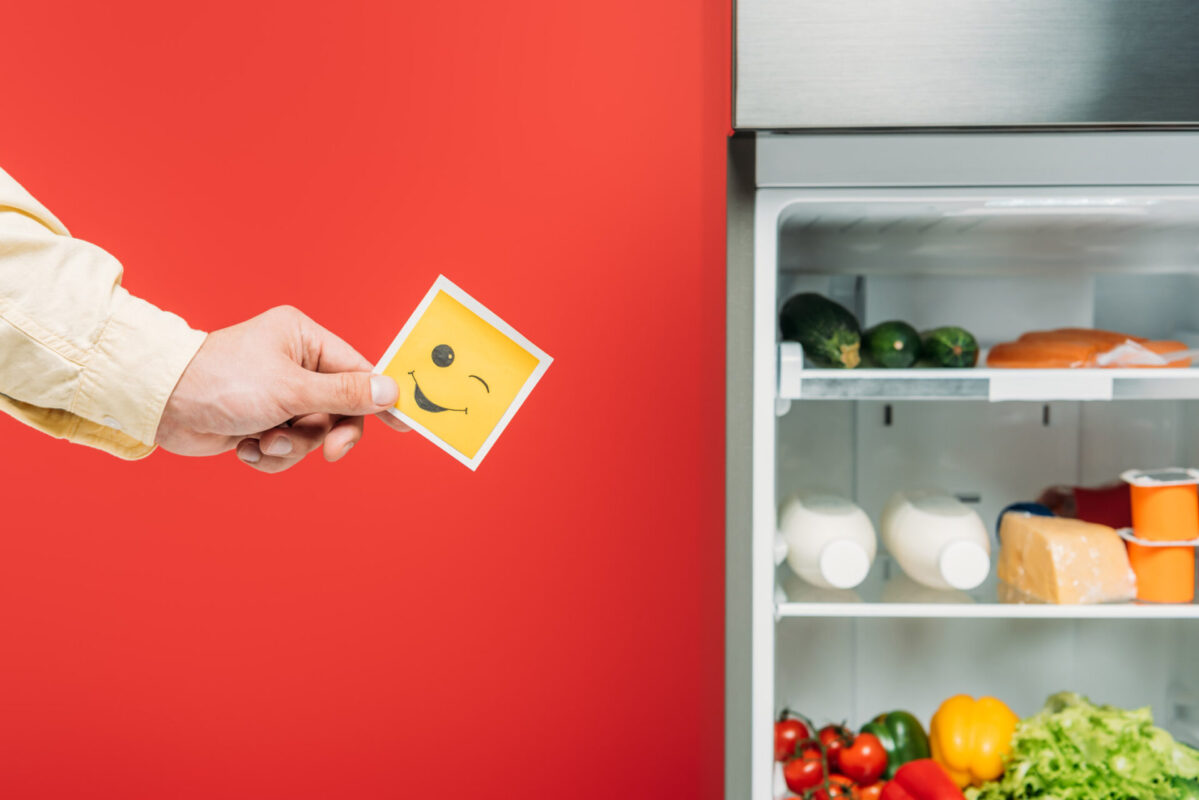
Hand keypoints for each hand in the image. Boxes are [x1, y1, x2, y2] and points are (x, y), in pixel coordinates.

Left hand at [155, 305, 408, 471]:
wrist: (158, 405)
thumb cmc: (220, 382)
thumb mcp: (291, 389)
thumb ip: (345, 393)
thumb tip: (392, 391)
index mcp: (304, 339)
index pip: (358, 370)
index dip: (379, 400)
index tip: (403, 425)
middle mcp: (293, 363)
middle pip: (338, 409)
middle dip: (324, 434)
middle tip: (328, 453)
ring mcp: (277, 394)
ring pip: (312, 434)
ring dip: (289, 447)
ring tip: (260, 442)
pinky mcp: (260, 420)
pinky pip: (285, 447)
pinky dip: (268, 454)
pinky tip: (244, 447)